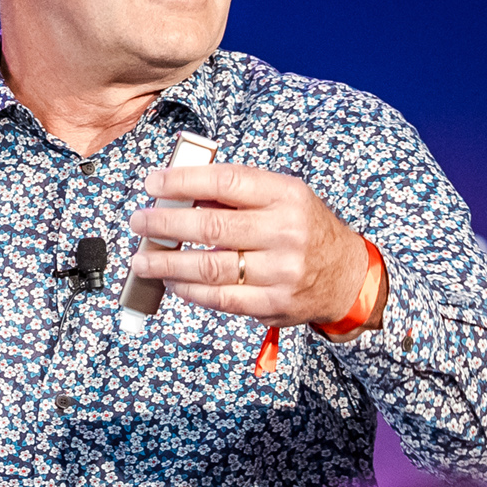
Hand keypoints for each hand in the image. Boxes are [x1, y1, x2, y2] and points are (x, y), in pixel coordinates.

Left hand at [127, 164, 383, 337]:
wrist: (346, 275)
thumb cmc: (304, 228)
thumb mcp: (282, 197)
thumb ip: (237, 194)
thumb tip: (178, 194)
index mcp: (285, 195)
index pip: (226, 181)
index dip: (183, 181)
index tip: (152, 183)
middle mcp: (285, 232)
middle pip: (211, 227)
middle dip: (165, 224)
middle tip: (139, 222)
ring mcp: (281, 271)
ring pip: (210, 267)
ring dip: (167, 264)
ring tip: (142, 259)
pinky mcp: (273, 304)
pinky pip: (221, 299)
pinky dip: (189, 290)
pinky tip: (171, 282)